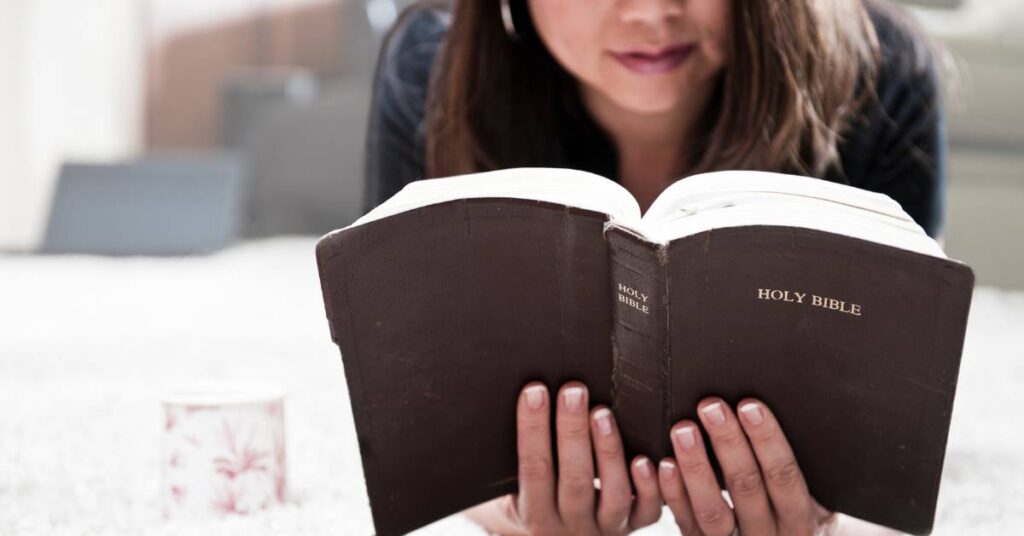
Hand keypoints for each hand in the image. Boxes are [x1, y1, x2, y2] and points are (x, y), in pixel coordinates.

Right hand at [466, 381, 661, 534]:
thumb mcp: (511, 485)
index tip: (534, 391)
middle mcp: (570, 526)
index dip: (532, 430)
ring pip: (612, 494)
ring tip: (602, 412)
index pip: (533, 470)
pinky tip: (645, 457)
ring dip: (608, 451)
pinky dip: (649, 486)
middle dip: (572, 431)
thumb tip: (520, 396)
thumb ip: (515, 455)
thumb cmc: (532, 494)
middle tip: (573, 391)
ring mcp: (605, 528)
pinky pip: (647, 511)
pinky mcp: (634, 525)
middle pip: (574, 480)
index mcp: (534, 515)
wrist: (558, 535)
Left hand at [657, 398, 834, 535]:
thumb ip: (800, 473)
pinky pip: (686, 522)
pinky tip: (663, 464)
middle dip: (728, 443)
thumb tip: (792, 418)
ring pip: (712, 510)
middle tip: (711, 407)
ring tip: (683, 430)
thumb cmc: (791, 511)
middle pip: (747, 488)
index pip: (785, 478)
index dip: (768, 441)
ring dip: (696, 466)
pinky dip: (673, 493)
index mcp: (800, 520)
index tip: (750, 406)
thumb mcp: (815, 501)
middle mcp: (767, 535)